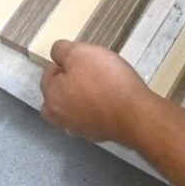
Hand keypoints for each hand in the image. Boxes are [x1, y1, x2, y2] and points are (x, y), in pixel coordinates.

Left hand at [40, 40, 154, 144]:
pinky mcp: (98, 135)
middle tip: (92, 72)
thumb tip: (56, 53)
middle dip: (71, 82)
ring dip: (83, 96)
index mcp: (51, 98)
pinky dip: (98, 109)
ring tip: (103, 86)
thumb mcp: (80, 53)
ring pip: (75, 106)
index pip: (49, 72)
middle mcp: (60, 118)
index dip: (67, 61)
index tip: (85, 60)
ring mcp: (79, 130)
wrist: (135, 115)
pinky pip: (92, 116)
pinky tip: (111, 102)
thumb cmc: (106, 81)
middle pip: (59, 93)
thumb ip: (62, 50)